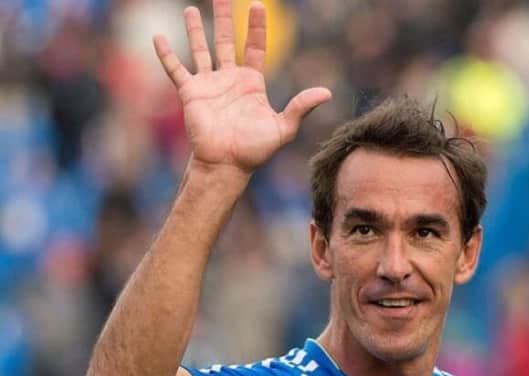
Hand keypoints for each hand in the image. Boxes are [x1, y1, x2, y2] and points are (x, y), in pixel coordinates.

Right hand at [153, 0, 331, 173]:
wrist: (227, 164)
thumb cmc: (255, 150)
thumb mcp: (283, 128)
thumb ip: (300, 107)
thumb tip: (327, 93)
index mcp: (251, 83)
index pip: (254, 47)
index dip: (256, 27)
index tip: (257, 5)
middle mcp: (229, 79)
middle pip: (225, 41)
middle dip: (224, 18)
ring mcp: (208, 84)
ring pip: (199, 50)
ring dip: (194, 30)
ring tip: (189, 9)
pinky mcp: (190, 93)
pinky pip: (176, 69)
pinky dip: (166, 54)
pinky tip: (158, 37)